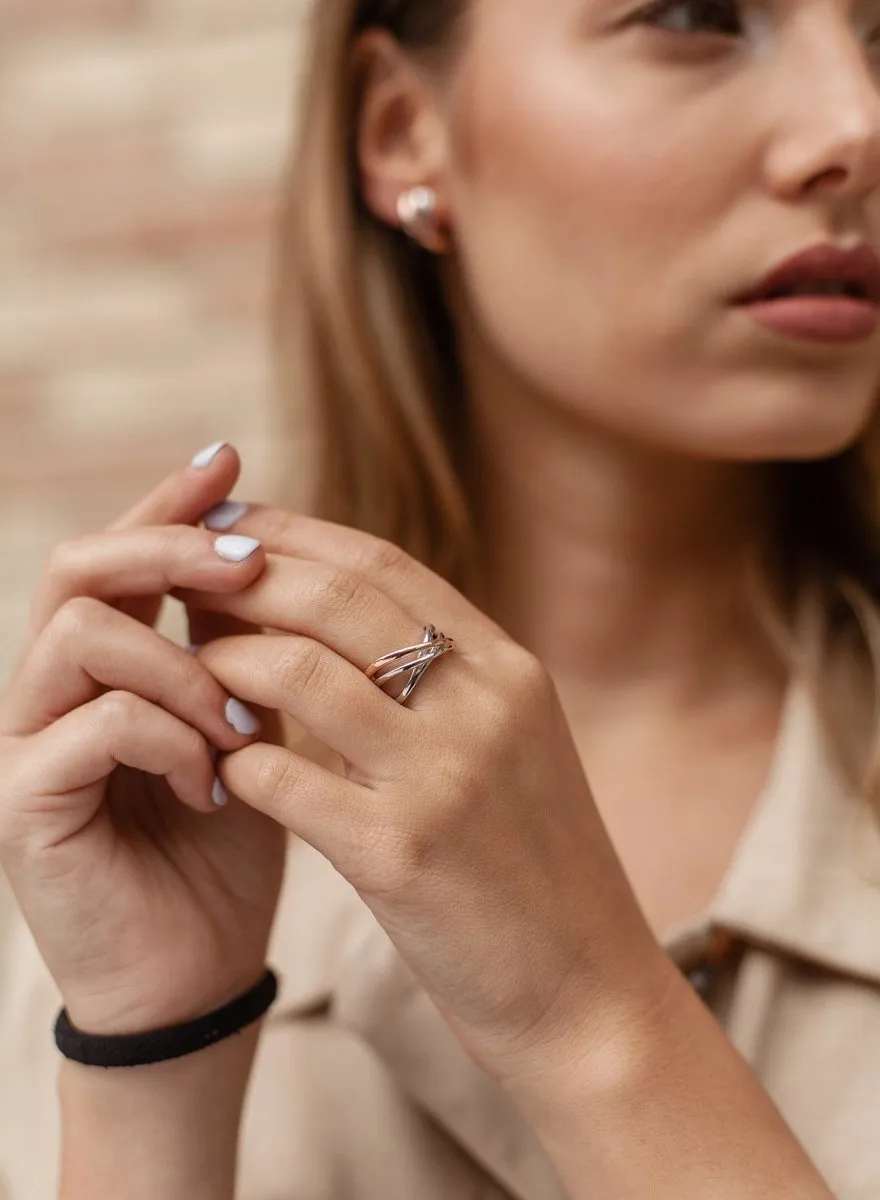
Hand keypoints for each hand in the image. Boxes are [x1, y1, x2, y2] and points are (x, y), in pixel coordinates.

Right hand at [0, 448, 285, 1035]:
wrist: (197, 971)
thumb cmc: (226, 845)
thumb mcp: (246, 727)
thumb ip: (239, 651)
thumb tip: (266, 555)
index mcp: (107, 664)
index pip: (122, 554)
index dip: (169, 501)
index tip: (231, 458)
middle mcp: (51, 690)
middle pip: (82, 567)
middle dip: (170, 547)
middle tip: (249, 560)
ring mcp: (29, 743)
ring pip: (82, 633)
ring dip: (183, 664)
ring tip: (242, 725)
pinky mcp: (25, 804)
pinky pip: (94, 725)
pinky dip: (168, 737)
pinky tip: (213, 783)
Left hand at [177, 504, 669, 1085]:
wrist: (590, 993)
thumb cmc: (535, 866)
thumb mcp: (512, 747)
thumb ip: (445, 681)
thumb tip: (336, 620)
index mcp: (509, 671)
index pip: (382, 566)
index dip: (293, 536)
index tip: (229, 527)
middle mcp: (483, 706)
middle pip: (335, 599)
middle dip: (242, 576)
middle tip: (181, 576)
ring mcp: (446, 777)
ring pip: (298, 674)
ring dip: (225, 663)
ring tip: (188, 670)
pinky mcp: (403, 855)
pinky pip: (282, 780)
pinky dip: (236, 763)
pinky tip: (219, 768)